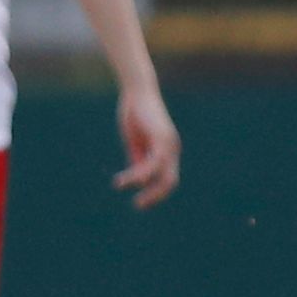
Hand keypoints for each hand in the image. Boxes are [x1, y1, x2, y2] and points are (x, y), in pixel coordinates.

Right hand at [114, 84, 180, 208]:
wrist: (137, 91)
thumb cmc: (135, 112)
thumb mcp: (136, 140)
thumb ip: (139, 158)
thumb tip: (140, 179)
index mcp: (167, 149)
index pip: (168, 177)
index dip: (156, 192)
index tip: (140, 201)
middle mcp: (172, 148)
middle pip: (170, 182)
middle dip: (156, 197)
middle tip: (138, 206)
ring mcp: (169, 144)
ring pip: (163, 176)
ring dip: (148, 191)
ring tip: (132, 199)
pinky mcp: (161, 139)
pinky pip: (152, 164)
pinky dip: (137, 175)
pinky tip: (124, 181)